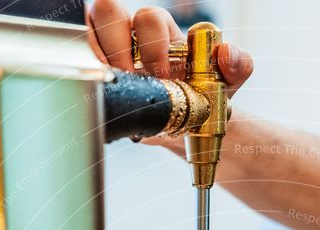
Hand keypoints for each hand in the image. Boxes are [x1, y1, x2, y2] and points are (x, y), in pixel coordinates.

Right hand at [88, 1, 252, 90]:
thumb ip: (239, 64)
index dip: (155, 42)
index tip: (164, 74)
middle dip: (122, 45)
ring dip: (101, 54)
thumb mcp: (228, 83)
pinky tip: (106, 89)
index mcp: (165, 32)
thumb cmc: (204, 98)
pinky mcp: (100, 70)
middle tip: (138, 80)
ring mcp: (113, 51)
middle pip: (111, 10)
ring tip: (120, 85)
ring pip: (92, 24)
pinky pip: (81, 53)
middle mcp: (135, 35)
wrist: (186, 127)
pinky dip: (88, 67)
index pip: (151, 16)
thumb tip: (226, 53)